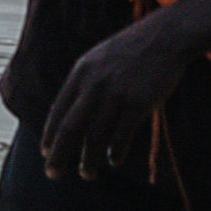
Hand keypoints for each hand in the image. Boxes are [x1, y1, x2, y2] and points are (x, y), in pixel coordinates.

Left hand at [36, 9, 202, 178]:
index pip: (58, 111)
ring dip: (89, 160)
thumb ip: (84, 82)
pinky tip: (115, 161)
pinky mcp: (138, 103)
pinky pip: (121, 136)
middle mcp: (94, 85)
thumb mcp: (99, 58)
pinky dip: (116, 153)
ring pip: (95, 137)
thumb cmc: (132, 50)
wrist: (165, 37)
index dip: (50, 135)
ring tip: (87, 174)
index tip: (46, 153)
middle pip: (70, 128)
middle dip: (59, 154)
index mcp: (81, 72)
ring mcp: (116, 94)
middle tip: (52, 174)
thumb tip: (70, 112)